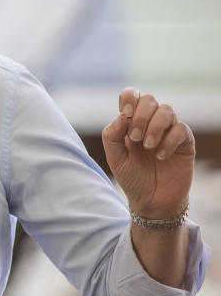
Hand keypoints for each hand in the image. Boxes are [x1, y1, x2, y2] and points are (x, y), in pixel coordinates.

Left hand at [101, 88, 194, 215]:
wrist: (151, 200)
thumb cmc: (132, 177)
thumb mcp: (115, 157)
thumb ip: (112, 135)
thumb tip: (123, 115)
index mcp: (131, 122)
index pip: (132, 95)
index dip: (129, 98)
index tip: (126, 114)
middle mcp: (150, 123)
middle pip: (150, 99)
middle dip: (141, 117)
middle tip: (135, 139)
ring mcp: (168, 131)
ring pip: (167, 110)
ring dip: (154, 127)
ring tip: (148, 147)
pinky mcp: (184, 142)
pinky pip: (181, 129)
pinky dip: (169, 141)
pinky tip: (161, 156)